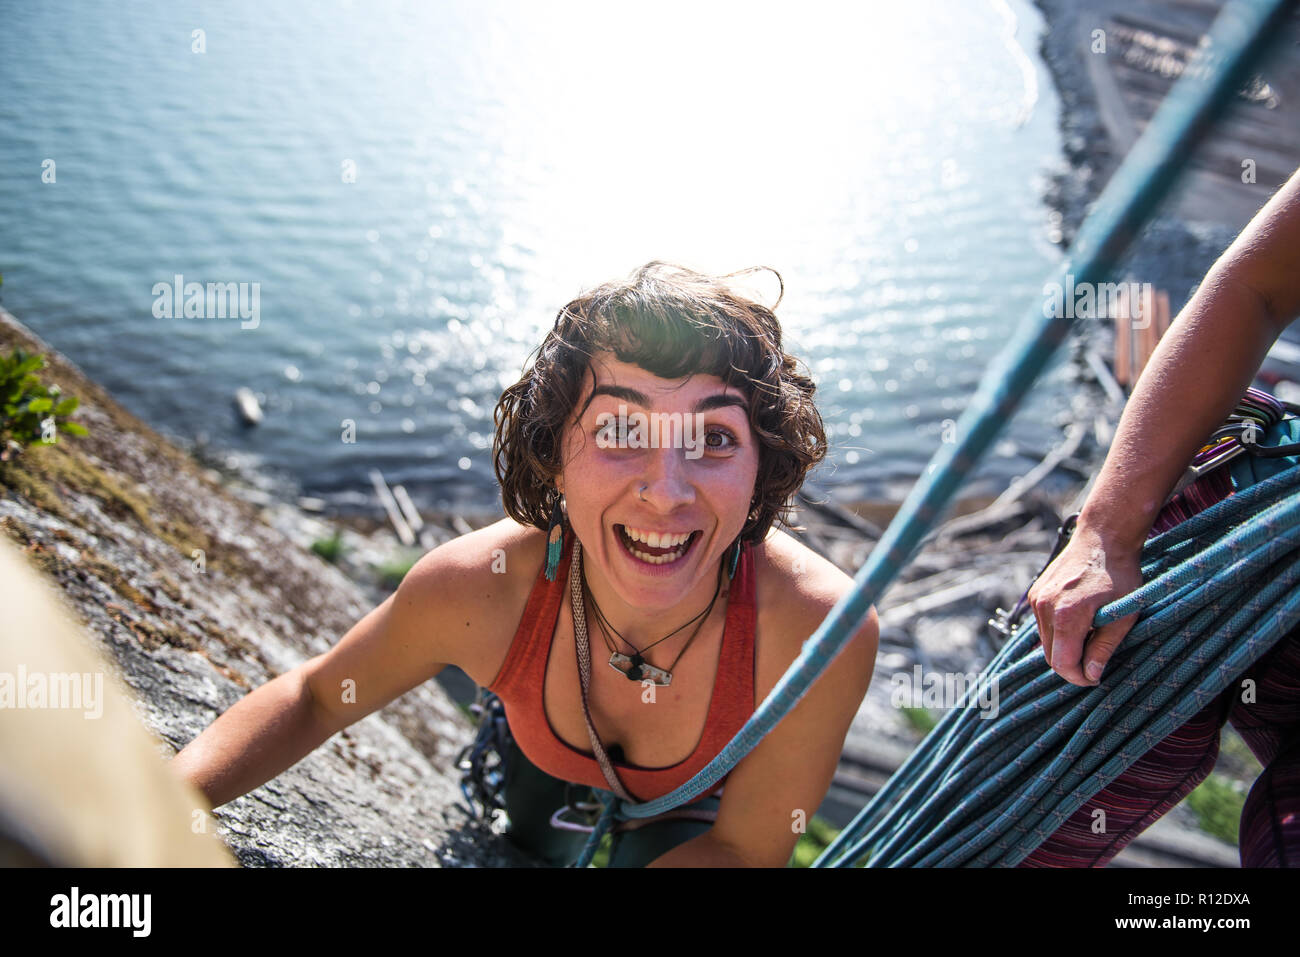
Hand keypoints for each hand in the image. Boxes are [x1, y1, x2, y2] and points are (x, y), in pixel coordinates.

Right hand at [1026, 522, 1143, 685]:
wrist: (1103, 538)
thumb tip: (1092, 675)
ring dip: (1065, 648)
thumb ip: (1104, 647)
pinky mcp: (1035, 594)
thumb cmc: (1120, 575)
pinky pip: (1043, 625)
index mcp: (1067, 614)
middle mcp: (1045, 607)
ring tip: (1091, 636)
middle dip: (1072, 664)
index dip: (1079, 677)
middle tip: (1096, 661)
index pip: (1063, 663)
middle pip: (1051, 656)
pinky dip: (1058, 632)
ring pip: (1045, 642)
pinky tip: (1080, 621)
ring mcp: (1036, 599)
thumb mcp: (1123, 615)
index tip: (1096, 677)